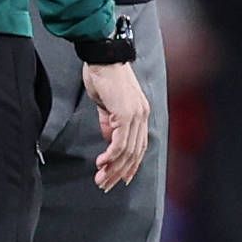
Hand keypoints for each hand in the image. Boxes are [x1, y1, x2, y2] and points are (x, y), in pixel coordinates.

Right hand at [80, 60, 151, 191]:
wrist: (102, 56)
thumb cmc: (103, 76)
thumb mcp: (107, 104)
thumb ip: (109, 122)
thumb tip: (108, 139)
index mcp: (140, 113)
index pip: (139, 146)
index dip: (130, 166)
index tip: (119, 179)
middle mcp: (142, 116)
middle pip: (134, 153)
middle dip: (119, 172)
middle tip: (105, 184)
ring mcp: (135, 115)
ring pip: (127, 151)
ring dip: (112, 168)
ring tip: (100, 178)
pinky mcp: (125, 114)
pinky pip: (119, 142)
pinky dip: (110, 156)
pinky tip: (100, 163)